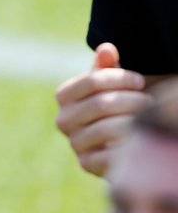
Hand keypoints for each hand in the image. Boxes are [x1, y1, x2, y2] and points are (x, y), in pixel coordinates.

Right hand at [55, 43, 151, 176]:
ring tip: (150, 118)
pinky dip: (130, 144)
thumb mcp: (114, 83)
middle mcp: (63, 120)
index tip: (140, 81)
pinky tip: (142, 137)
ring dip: (135, 122)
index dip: (120, 78)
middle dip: (132, 100)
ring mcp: (74, 143)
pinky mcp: (87, 164)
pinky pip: (111, 154)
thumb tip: (107, 49)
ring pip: (107, 129)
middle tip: (150, 102)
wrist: (120, 138)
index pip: (91, 81)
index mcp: (64, 96)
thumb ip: (108, 66)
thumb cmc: (119, 102)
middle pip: (101, 104)